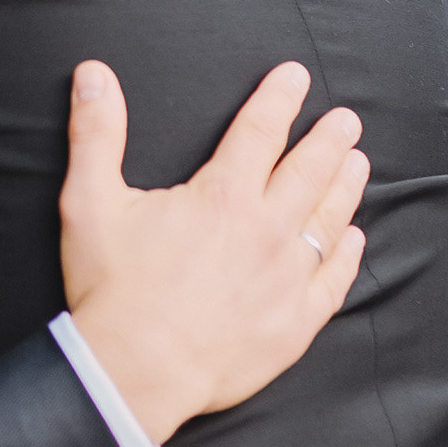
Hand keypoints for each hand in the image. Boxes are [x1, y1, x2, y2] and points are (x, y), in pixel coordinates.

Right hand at [60, 60, 367, 442]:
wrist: (134, 370)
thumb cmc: (112, 287)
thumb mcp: (89, 202)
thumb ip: (95, 133)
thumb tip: (94, 76)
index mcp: (222, 197)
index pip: (259, 133)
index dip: (278, 99)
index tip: (295, 77)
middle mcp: (265, 231)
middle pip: (308, 172)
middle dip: (328, 140)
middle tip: (347, 120)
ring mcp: (286, 279)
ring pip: (329, 221)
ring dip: (345, 187)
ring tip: (358, 163)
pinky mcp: (295, 323)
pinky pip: (334, 281)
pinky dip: (349, 256)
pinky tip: (355, 239)